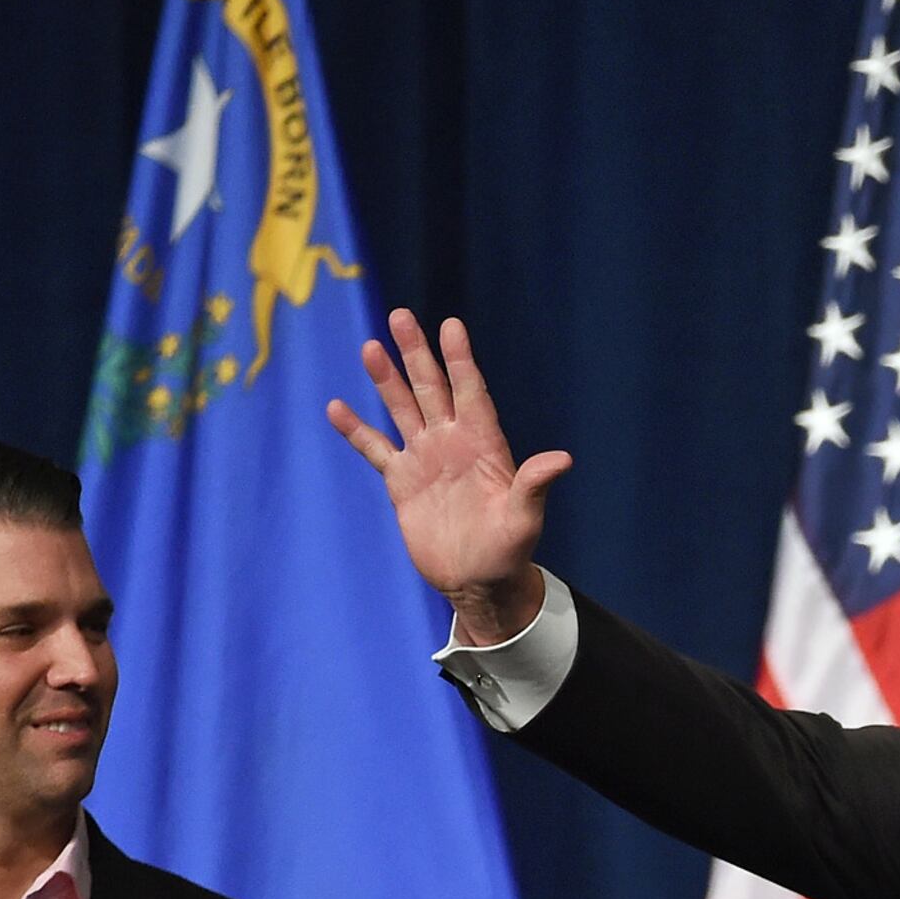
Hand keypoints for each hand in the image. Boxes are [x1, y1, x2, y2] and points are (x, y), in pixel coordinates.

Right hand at [326, 308, 570, 646]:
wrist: (478, 582)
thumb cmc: (509, 552)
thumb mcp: (524, 520)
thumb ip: (534, 486)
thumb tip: (563, 459)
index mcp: (484, 445)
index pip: (471, 392)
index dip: (460, 360)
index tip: (451, 326)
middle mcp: (453, 443)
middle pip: (432, 389)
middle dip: (416, 354)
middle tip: (400, 316)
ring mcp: (425, 459)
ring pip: (402, 409)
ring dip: (386, 380)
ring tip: (370, 347)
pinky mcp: (401, 481)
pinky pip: (375, 448)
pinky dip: (356, 430)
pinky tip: (336, 407)